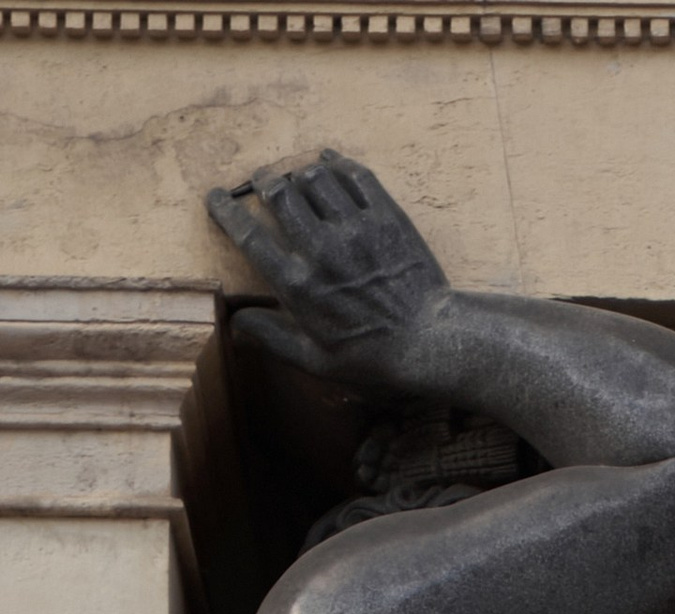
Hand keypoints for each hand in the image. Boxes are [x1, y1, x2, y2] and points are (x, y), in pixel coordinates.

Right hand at [206, 150, 453, 390]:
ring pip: (314, 178)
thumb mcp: (317, 362)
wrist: (431, 343)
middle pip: (280, 194)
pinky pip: (355, 175)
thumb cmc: (373, 358)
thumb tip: (236, 323)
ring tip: (298, 178)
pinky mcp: (386, 217)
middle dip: (264, 182)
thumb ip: (274, 339)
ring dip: (300, 173)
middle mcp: (322, 249)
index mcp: (299, 284)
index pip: (249, 235)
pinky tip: (329, 163)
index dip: (226, 210)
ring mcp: (355, 229)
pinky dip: (337, 164)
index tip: (216, 197)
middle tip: (263, 182)